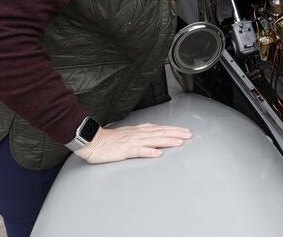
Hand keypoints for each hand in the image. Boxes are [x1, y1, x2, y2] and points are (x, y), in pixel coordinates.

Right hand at [74, 122, 191, 163]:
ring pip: (153, 140)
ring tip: (179, 142)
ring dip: (167, 141)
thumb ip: (141, 134)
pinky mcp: (125, 150)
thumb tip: (154, 136)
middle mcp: (138, 134)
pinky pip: (139, 151)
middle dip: (175, 134)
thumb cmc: (109, 140)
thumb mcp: (128, 135)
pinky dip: (149, 152)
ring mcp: (132, 142)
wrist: (93, 141)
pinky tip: (158, 154)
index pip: (160, 128)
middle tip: (188, 135)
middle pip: (160, 133)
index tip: (185, 131)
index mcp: (139, 130)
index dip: (173, 129)